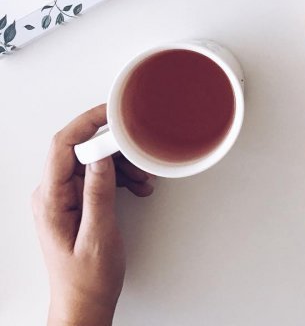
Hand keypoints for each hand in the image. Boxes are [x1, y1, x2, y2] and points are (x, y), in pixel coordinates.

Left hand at [32, 105, 154, 325]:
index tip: (112, 113)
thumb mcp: (98, 235)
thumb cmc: (87, 279)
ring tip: (142, 178)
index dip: (86, 122)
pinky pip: (98, 175)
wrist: (85, 304)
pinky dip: (120, 176)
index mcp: (50, 199)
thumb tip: (102, 155)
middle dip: (113, 147)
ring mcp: (64, 197)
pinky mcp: (77, 201)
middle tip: (138, 153)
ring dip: (121, 164)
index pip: (62, 146)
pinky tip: (136, 186)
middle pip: (80, 149)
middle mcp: (52, 193)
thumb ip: (98, 192)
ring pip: (93, 160)